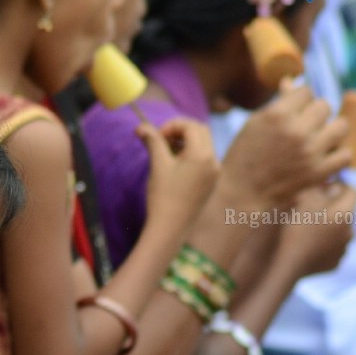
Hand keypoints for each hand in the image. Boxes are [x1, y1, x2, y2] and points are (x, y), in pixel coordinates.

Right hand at [139, 118, 218, 235]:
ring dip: (185, 142)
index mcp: (202, 155)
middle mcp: (213, 162)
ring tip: (165, 153)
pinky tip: (174, 166)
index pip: (191, 126)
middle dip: (180, 130)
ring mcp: (214, 173)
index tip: (156, 135)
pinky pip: (204, 159)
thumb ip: (152, 141)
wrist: (170, 229)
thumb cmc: (163, 196)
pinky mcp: (211, 182)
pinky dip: (190, 154)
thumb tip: (141, 126)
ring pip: (203, 144)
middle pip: (201, 131)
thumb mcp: (157, 165)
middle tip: (162, 140)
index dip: (172, 125)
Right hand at [221, 83, 350, 208]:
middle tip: (306, 127)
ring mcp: (310, 151)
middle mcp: (296, 130)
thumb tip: (290, 81)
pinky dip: (337, 155)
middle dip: (316, 115)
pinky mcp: (319, 172)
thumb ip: (277, 104)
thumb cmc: (245, 158)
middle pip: (324, 106)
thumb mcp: (254, 125)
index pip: (306, 91)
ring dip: (333, 131)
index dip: (301, 101)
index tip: (295, 112)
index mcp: (277, 114)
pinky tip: (325, 157)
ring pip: (341, 126)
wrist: (242, 195)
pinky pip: (344, 154)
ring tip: (320, 140)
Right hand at [274, 181, 355, 276]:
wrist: (287, 263)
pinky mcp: (335, 264)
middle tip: (313, 209)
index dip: (341, 185)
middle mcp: (350, 231)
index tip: (326, 186)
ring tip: (310, 229)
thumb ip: (322, 188)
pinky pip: (333, 248)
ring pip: (340, 231)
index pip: (353, 191)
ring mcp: (344, 250)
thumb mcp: (305, 200)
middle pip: (346, 212)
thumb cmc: (296, 228)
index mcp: (346, 213)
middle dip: (333, 208)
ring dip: (330, 227)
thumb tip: (333, 186)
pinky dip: (325, 244)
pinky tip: (309, 245)